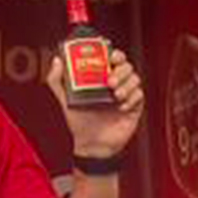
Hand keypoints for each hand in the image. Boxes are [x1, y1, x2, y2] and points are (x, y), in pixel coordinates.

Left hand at [51, 38, 144, 162]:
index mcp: (101, 77)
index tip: (110, 55)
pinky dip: (132, 98)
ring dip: (127, 84)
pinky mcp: (135, 107)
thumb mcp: (64, 100)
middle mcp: (115, 83)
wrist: (91, 145)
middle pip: (126, 66)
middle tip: (110, 80)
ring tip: (115, 95)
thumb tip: (57, 60)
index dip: (114, 53)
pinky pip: (140, 96)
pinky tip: (121, 107)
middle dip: (121, 70)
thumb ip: (57, 81)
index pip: (112, 58)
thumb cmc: (78, 122)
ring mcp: (126, 94)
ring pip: (135, 78)